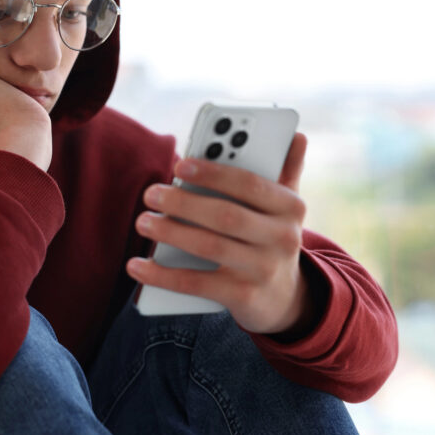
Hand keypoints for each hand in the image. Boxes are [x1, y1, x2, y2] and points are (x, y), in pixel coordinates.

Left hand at [127, 133, 314, 335]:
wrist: (285, 299)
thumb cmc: (271, 239)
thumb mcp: (284, 208)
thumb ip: (286, 171)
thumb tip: (297, 135)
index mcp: (291, 207)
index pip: (250, 184)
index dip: (214, 173)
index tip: (180, 165)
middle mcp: (283, 239)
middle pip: (226, 216)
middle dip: (184, 203)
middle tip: (150, 194)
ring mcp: (264, 270)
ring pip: (209, 247)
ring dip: (170, 233)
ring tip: (142, 221)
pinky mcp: (244, 297)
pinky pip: (196, 283)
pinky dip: (162, 275)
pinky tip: (137, 266)